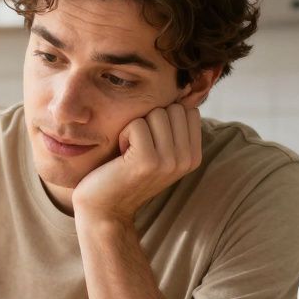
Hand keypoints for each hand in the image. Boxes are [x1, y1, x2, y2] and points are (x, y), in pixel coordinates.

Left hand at [73, 104, 201, 224]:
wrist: (104, 208)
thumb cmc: (124, 172)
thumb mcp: (157, 150)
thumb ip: (173, 127)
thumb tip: (187, 89)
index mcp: (193, 156)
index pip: (186, 110)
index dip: (162, 119)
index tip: (150, 144)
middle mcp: (187, 160)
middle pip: (172, 108)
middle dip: (149, 121)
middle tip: (137, 149)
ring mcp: (169, 161)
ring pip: (156, 113)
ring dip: (135, 128)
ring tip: (129, 153)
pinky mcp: (148, 161)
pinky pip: (137, 124)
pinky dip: (123, 135)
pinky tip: (121, 157)